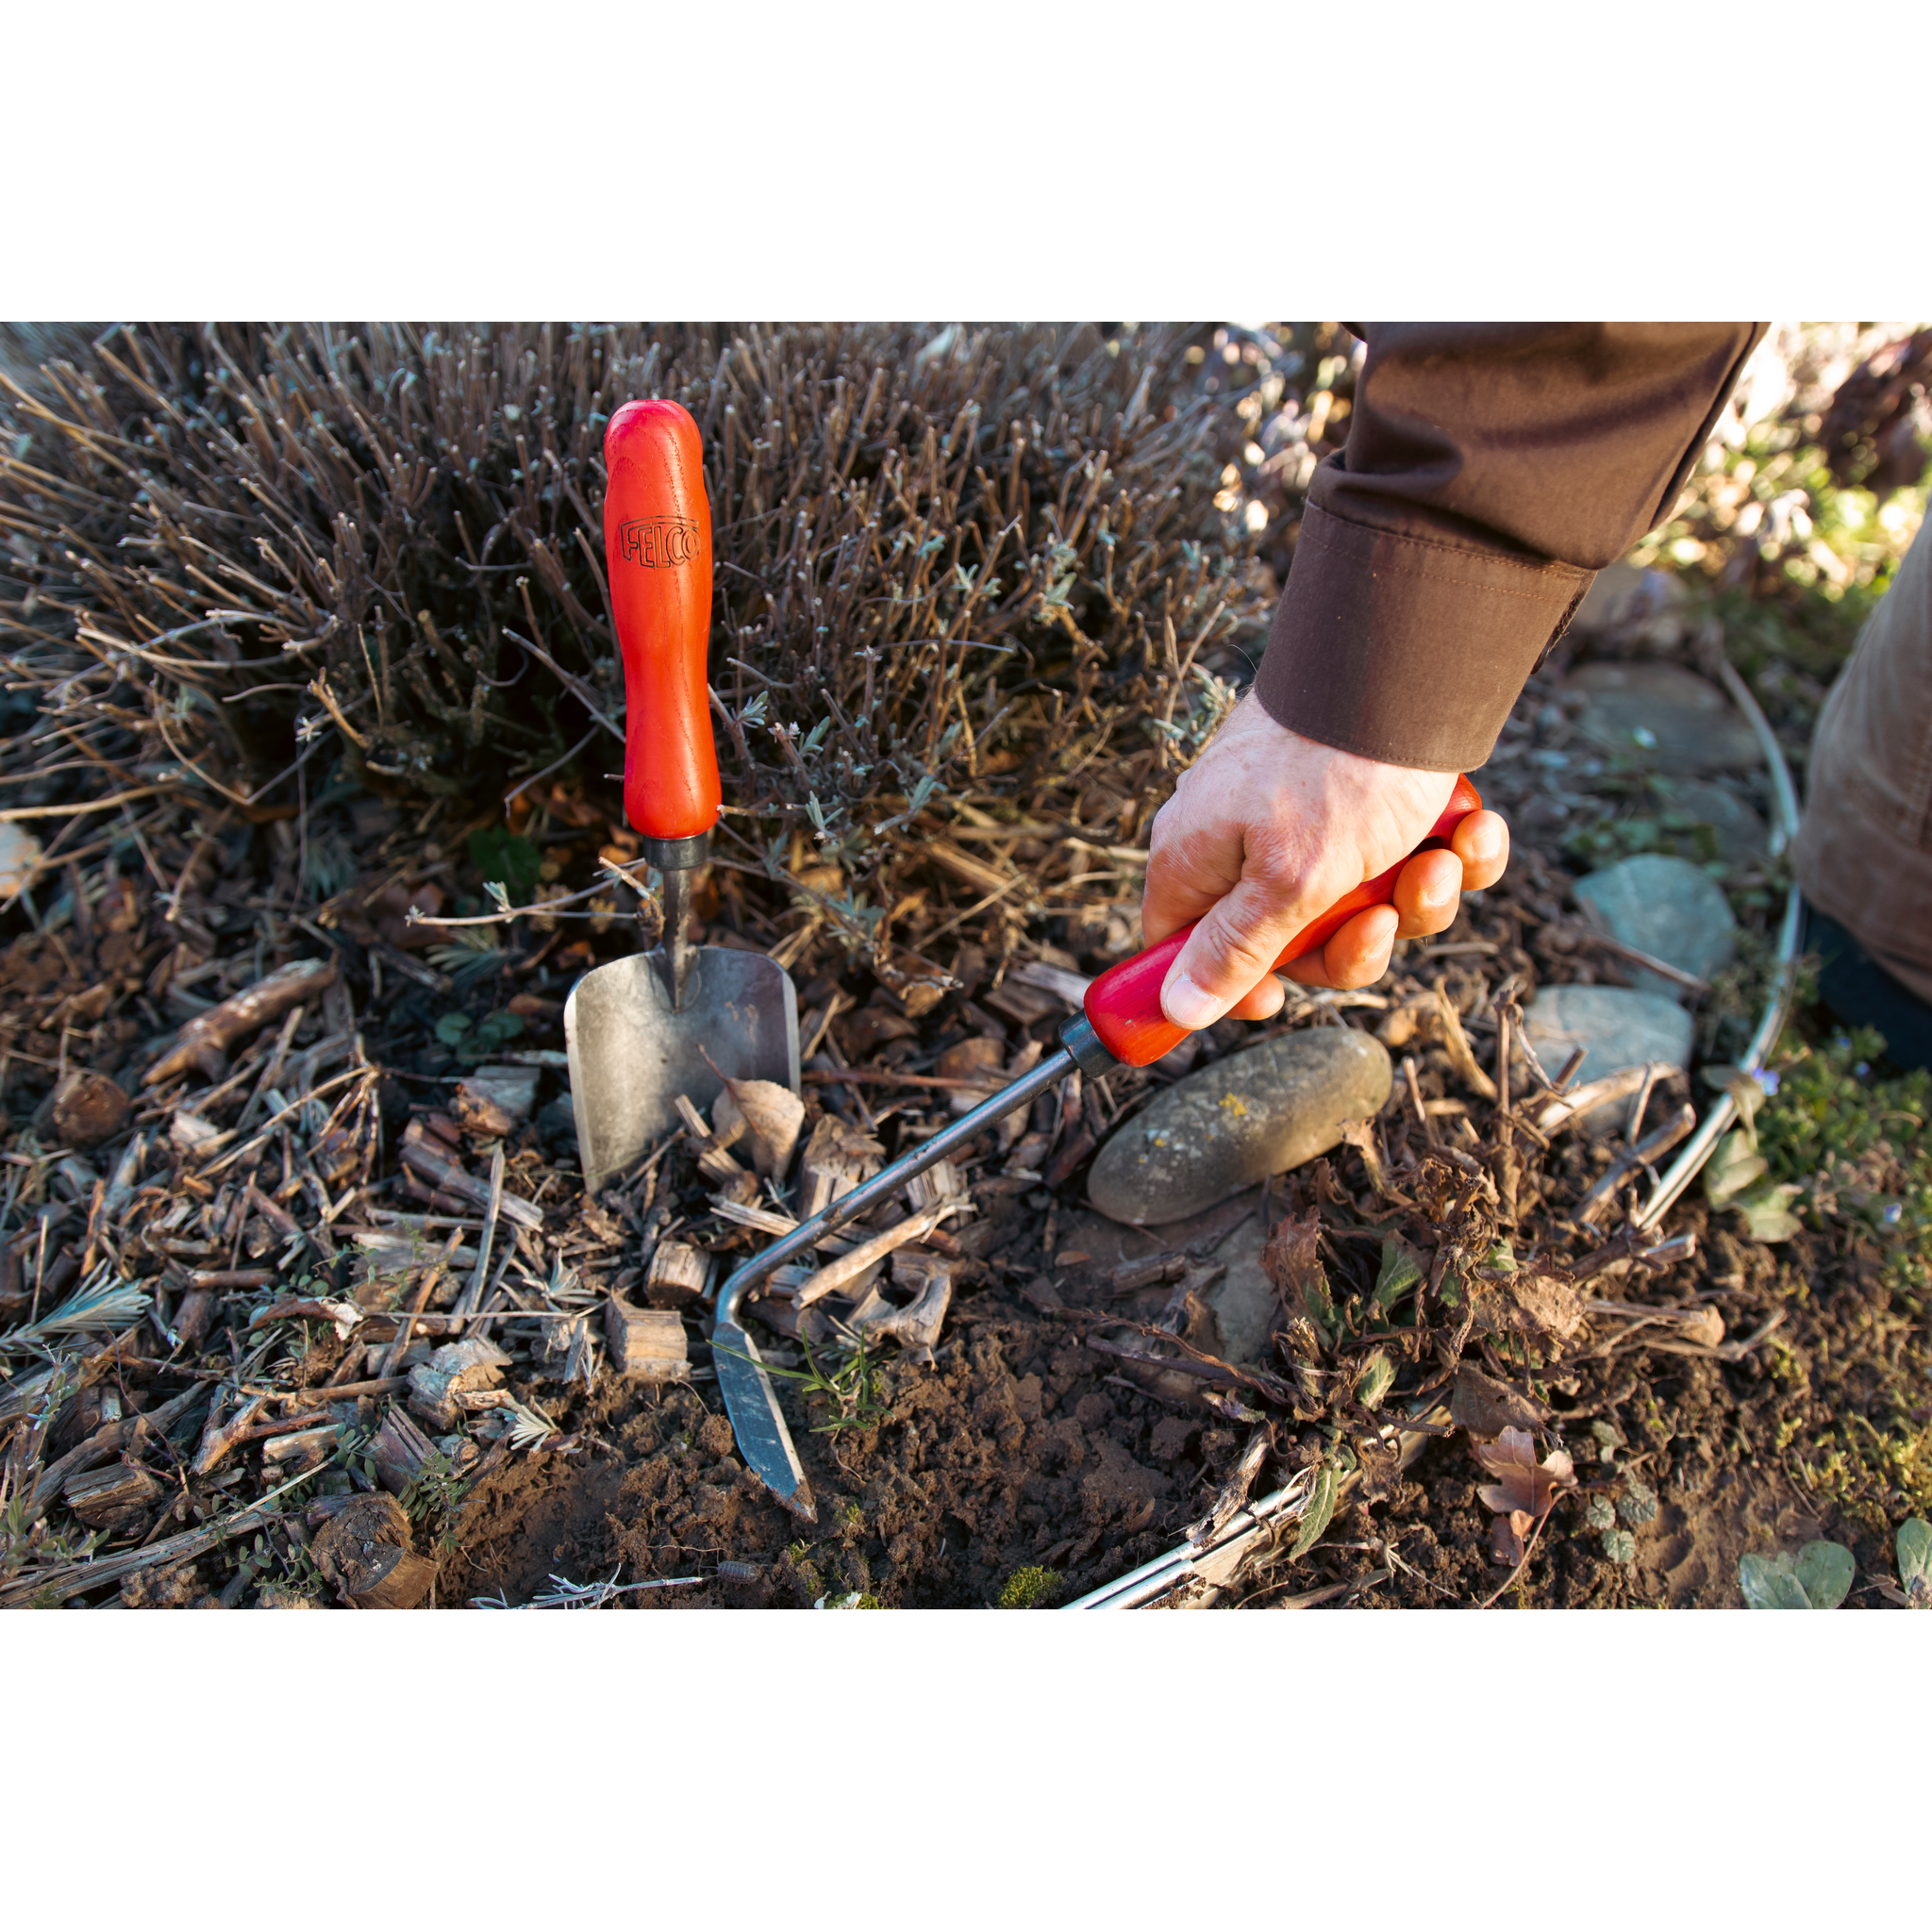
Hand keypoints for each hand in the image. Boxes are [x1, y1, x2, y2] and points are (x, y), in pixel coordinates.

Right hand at [1141, 695, 1509, 1025]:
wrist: (1408, 667)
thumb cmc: (1335, 773)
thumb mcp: (1287, 883)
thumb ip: (1236, 951)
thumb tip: (1178, 1008)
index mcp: (1199, 857)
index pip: (1184, 946)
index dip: (1231, 984)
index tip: (1277, 1000)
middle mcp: (1246, 839)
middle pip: (1292, 940)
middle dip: (1355, 942)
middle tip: (1381, 917)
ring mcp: (1310, 817)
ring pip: (1360, 903)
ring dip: (1413, 898)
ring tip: (1438, 861)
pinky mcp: (1371, 798)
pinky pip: (1408, 857)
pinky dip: (1448, 854)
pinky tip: (1469, 831)